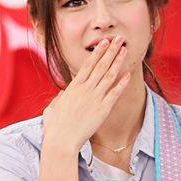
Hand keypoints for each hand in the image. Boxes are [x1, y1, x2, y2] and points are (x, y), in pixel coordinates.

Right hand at [42, 36, 129, 150]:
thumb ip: (59, 99)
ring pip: (109, 75)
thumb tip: (62, 95)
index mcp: (73, 87)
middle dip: (110, 51)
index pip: (88, 65)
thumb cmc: (54, 127)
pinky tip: (128, 74)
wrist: (62, 141)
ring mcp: (94, 98)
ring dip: (117, 61)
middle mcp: (85, 89)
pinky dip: (122, 83)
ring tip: (124, 50)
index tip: (104, 43)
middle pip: (100, 65)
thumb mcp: (51, 108)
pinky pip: (115, 93)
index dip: (97, 52)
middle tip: (118, 39)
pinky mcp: (102, 109)